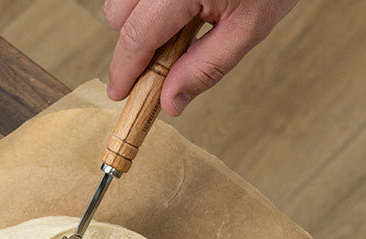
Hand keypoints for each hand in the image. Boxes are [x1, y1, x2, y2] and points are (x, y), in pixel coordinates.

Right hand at [104, 0, 299, 115]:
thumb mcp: (248, 29)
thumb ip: (206, 67)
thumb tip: (170, 101)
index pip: (136, 37)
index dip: (124, 71)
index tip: (119, 93)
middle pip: (117, 16)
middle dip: (134, 43)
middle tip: (166, 56)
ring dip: (139, 19)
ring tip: (179, 24)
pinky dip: (149, 3)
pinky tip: (177, 7)